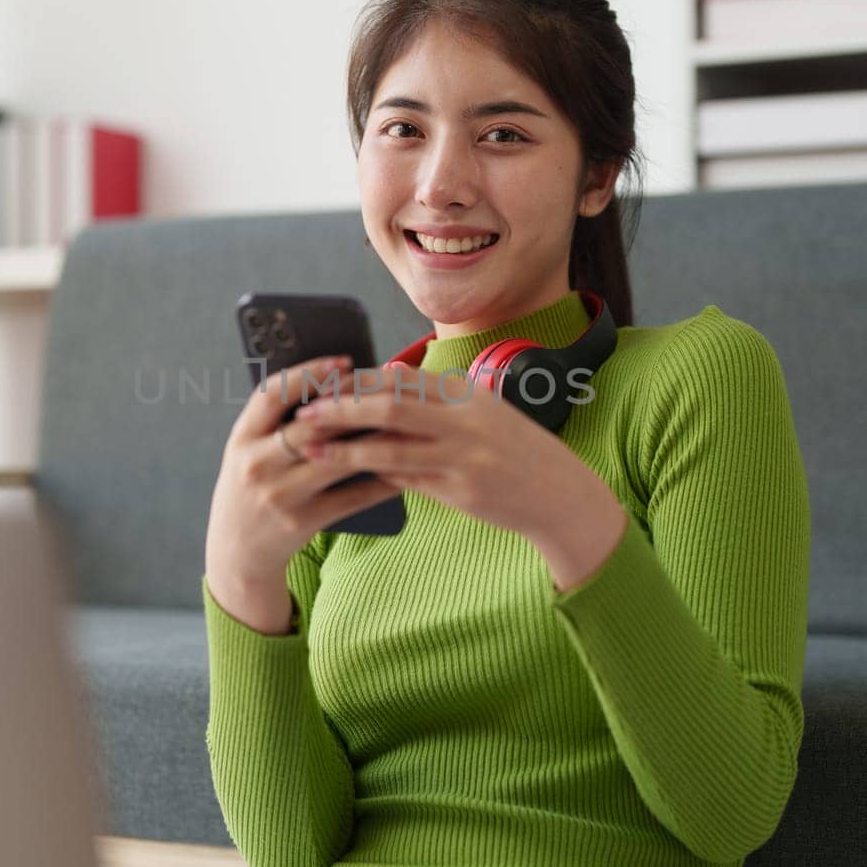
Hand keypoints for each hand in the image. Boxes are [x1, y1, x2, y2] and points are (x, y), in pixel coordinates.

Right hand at [204, 355, 402, 587]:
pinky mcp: (301, 523)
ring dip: (373, 441)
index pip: (271, 394)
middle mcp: (256, 465)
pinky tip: (400, 470)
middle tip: (386, 389)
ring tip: (402, 424)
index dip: (308, 374)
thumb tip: (335, 385)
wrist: (236, 550)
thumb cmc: (253, 487)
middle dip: (352, 406)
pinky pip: (350, 497)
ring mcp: (279, 496)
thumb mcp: (251, 451)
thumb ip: (278, 422)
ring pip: (336, 460)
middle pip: (310, 425)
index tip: (342, 361)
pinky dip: (378, 483)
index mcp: (241, 438)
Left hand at [292, 362, 606, 546]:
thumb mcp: (479, 411)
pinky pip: (408, 479)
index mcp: (466, 393)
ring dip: (346, 447)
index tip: (323, 385)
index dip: (357, 382)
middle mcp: (465, 418)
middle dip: (343, 407)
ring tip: (313, 449)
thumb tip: (389, 373)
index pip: (400, 379)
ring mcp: (464, 454)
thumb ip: (432, 396)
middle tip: (306, 413)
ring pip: (392, 445)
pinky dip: (376, 473)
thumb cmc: (513, 451)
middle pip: (390, 405)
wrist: (560, 493)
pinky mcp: (463, 489)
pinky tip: (349, 474)